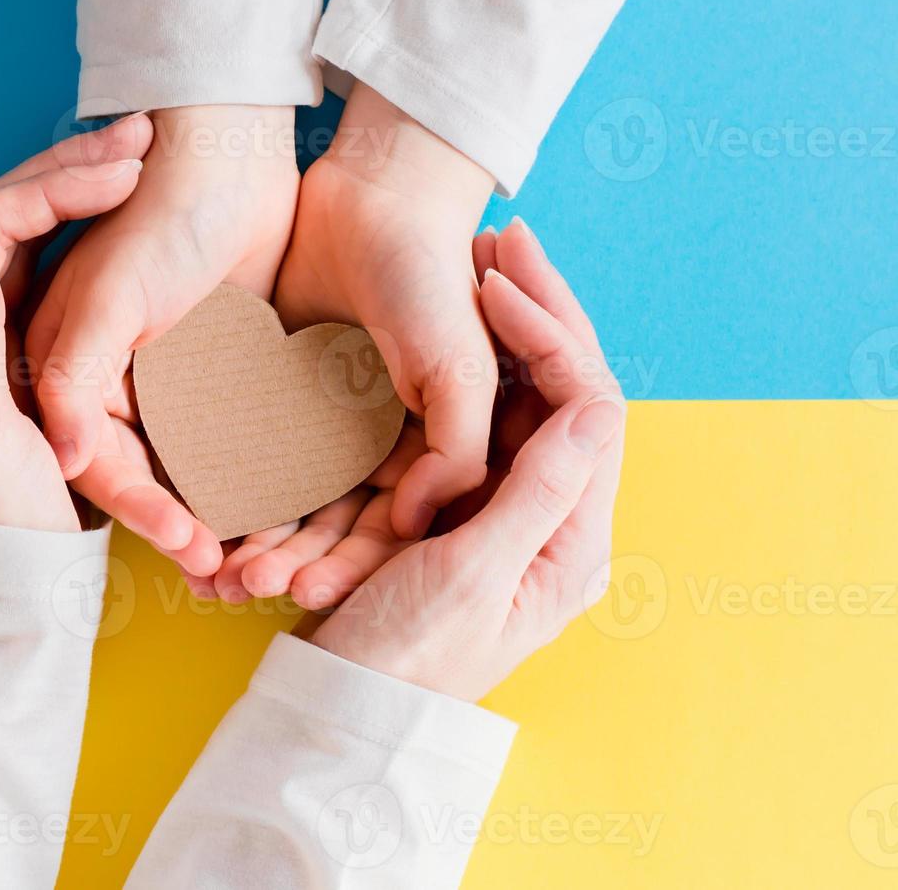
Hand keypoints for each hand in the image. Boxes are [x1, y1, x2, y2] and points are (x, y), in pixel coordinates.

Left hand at [0, 121, 150, 530]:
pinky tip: (122, 203)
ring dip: (76, 191)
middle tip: (141, 135)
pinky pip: (40, 267)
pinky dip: (82, 229)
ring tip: (139, 154)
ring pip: (22, 238)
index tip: (120, 172)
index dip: (48, 191)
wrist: (2, 587)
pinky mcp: (6, 351)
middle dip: (68, 174)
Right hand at [26, 105, 300, 574]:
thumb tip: (62, 461)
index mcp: (72, 374)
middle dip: (182, 531)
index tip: (194, 549)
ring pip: (189, 470)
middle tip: (227, 577)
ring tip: (255, 567)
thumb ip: (74, 380)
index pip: (102, 465)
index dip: (144, 511)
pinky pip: (233, 441)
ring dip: (219, 517)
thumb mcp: (107, 299)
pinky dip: (253, 479)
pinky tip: (283, 515)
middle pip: (144, 480)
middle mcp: (115, 387)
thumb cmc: (158, 214)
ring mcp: (169, 384)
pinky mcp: (220, 373)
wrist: (230, 156)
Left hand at [214, 86, 497, 604]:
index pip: (381, 532)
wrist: (373, 199)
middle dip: (284, 561)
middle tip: (238, 588)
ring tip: (208, 569)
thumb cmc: (432, 281)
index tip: (301, 591)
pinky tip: (191, 512)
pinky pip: (239, 449)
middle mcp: (366, 449)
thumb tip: (416, 524)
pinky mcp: (268, 389)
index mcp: (419, 454)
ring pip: (278, 498)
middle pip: (323, 526)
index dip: (346, 567)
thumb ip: (456, 450)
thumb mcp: (461, 368)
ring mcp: (315, 422)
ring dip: (248, 536)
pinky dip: (220, 483)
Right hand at [307, 220, 626, 700]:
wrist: (343, 707)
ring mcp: (511, 511)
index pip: (592, 411)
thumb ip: (538, 492)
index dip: (553, 336)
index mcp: (572, 544)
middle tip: (504, 235)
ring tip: (484, 251)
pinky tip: (453, 311)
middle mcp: (553, 522)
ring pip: (525, 396)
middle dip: (540, 311)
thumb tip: (598, 405)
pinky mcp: (469, 508)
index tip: (496, 282)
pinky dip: (475, 362)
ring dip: (510, 326)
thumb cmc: (402, 654)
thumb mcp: (471, 575)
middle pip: (565, 392)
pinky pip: (486, 418)